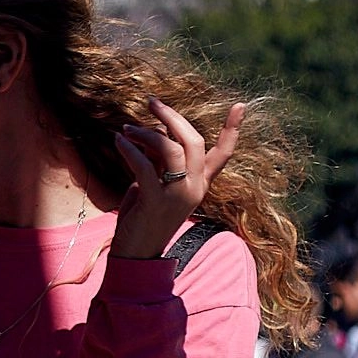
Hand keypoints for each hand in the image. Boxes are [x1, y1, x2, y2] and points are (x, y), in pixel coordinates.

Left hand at [111, 99, 243, 260]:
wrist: (137, 255)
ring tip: (125, 129)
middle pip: (193, 140)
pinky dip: (130, 150)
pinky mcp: (157, 201)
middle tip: (151, 102)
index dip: (232, 130)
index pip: (223, 154)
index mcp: (201, 184)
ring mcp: (179, 195)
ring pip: (170, 149)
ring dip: (145, 133)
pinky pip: (144, 167)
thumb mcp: (158, 185)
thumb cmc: (144, 218)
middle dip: (172, 117)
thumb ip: (161, 161)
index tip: (240, 106)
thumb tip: (154, 132)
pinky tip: (118, 141)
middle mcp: (196, 188)